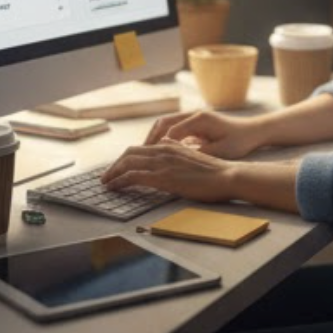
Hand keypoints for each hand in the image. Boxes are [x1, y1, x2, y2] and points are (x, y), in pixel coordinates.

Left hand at [101, 142, 234, 201]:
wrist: (227, 176)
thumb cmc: (214, 171)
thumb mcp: (192, 155)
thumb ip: (177, 151)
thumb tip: (167, 149)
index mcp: (169, 144)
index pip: (139, 149)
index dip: (125, 158)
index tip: (117, 168)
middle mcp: (163, 149)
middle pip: (129, 153)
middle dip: (114, 165)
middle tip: (107, 177)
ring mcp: (162, 162)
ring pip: (127, 163)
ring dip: (113, 173)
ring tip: (106, 183)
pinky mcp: (163, 177)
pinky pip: (133, 176)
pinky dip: (119, 181)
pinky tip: (114, 188)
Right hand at [143, 110, 260, 159]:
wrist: (253, 131)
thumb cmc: (240, 141)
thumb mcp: (221, 151)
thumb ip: (198, 153)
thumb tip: (176, 159)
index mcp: (199, 119)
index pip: (170, 131)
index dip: (157, 146)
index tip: (148, 159)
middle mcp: (193, 115)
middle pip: (163, 123)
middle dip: (149, 140)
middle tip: (138, 156)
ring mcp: (193, 117)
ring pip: (165, 124)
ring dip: (154, 138)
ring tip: (145, 154)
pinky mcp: (194, 123)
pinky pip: (172, 128)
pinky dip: (163, 138)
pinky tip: (158, 152)